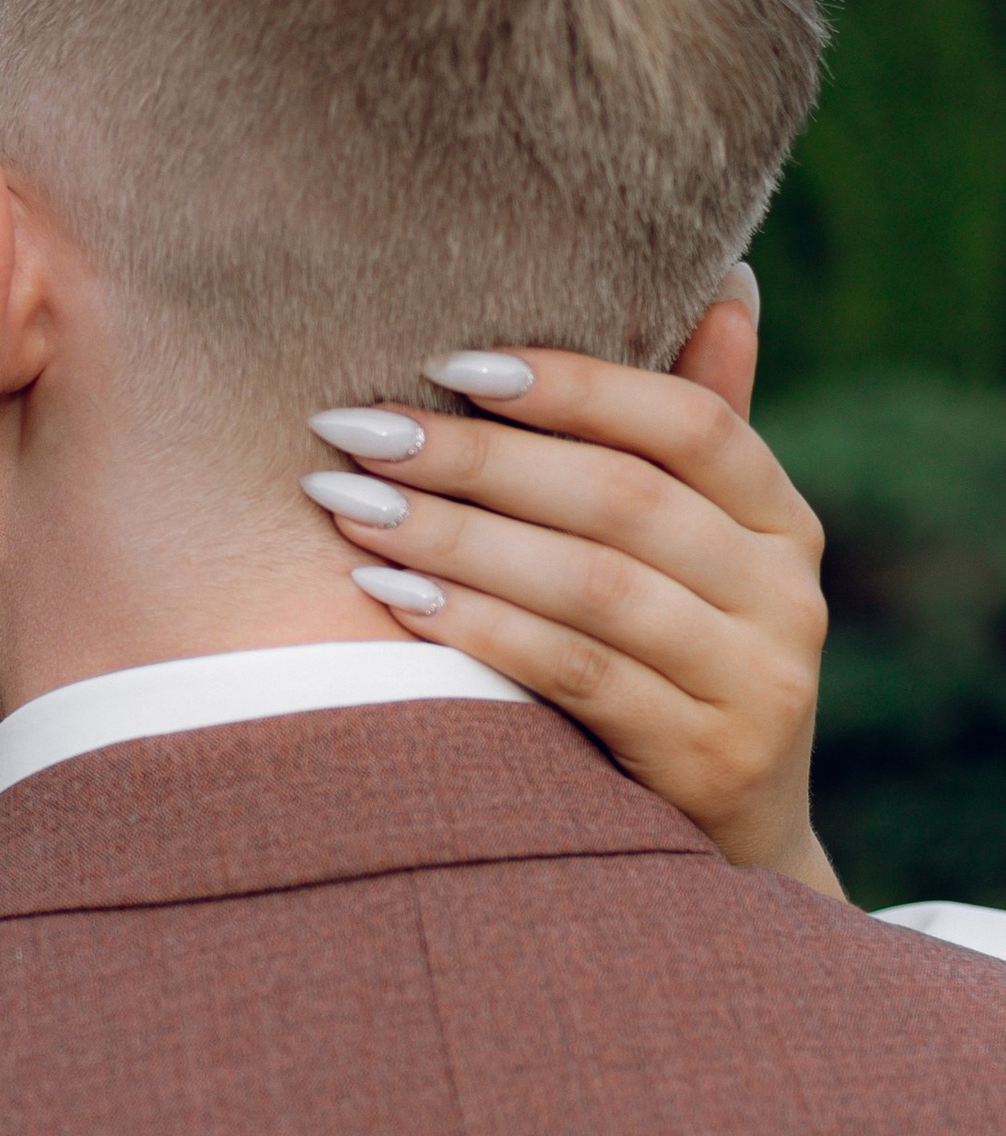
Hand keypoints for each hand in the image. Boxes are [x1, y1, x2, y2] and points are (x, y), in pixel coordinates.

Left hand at [301, 284, 842, 898]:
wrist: (726, 853)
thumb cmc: (676, 671)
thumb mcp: (699, 561)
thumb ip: (694, 439)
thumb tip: (726, 282)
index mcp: (781, 524)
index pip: (689, 424)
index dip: (574, 385)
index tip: (450, 361)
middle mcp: (784, 596)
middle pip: (622, 501)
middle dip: (478, 459)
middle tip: (359, 429)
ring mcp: (755, 683)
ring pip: (593, 586)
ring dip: (458, 540)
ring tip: (351, 505)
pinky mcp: (704, 759)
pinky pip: (576, 674)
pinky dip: (481, 629)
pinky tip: (396, 600)